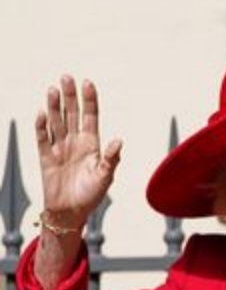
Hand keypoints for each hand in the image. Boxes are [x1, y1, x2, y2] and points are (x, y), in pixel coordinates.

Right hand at [35, 76, 121, 230]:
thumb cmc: (91, 195)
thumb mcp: (105, 177)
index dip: (89, 100)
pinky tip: (41, 113)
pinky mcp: (46, 157)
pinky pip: (43, 138)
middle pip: (72, 114)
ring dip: (54, 106)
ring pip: (56, 122)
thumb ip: (111, 159)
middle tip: (66, 77)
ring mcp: (60, 148)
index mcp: (92, 144)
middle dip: (70, 96)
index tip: (88, 82)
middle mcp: (75, 142)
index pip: (90, 116)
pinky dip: (41, 126)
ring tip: (53, 89)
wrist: (71, 212)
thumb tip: (119, 140)